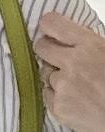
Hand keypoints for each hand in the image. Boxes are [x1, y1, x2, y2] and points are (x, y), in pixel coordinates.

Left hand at [34, 10, 104, 131]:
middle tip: (56, 56)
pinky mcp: (57, 107)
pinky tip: (74, 99)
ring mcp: (62, 86)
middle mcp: (72, 63)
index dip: (48, 25)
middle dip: (46, 50)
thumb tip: (70, 39)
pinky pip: (47, 94)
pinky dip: (56, 95)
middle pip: (41, 48)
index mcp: (89, 45)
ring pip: (45, 74)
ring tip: (75, 84)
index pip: (53, 24)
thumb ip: (89, 44)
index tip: (47, 28)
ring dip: (55, 76)